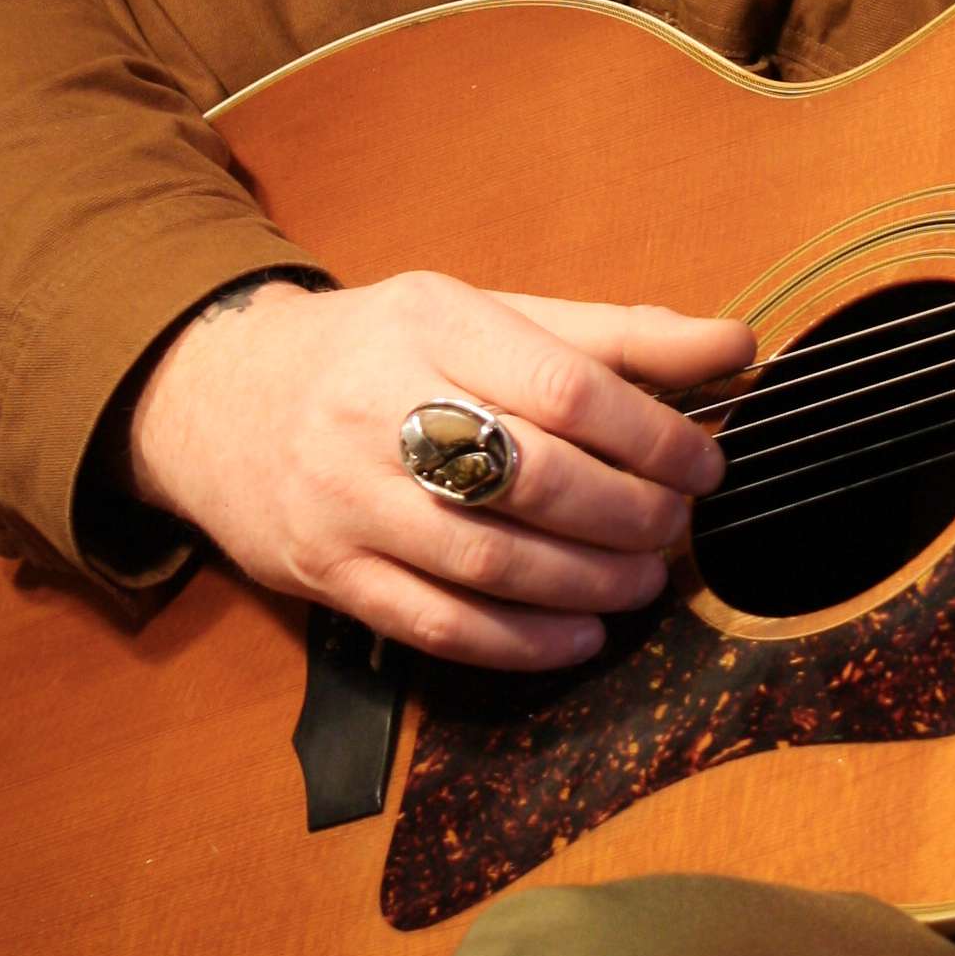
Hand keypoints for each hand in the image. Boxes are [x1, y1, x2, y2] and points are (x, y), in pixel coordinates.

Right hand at [126, 271, 754, 667]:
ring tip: (646, 580)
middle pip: (533, 477)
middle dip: (628, 513)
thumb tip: (735, 346)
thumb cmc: (385, 350)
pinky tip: (578, 637)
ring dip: (587, 583)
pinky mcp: (323, 572)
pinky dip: (518, 642)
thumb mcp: (487, 313)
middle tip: (679, 525)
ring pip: (487, 558)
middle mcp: (379, 405)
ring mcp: (345, 498)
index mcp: (434, 323)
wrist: (219, 396)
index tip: (706, 462)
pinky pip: (433, 623)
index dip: (652, 434)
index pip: (564, 386)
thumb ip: (612, 335)